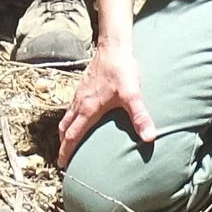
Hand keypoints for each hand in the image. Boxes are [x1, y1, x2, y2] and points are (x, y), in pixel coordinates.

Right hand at [57, 41, 154, 164]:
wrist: (114, 46)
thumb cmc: (122, 70)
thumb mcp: (132, 95)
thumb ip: (140, 117)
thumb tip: (149, 138)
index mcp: (88, 109)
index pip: (72, 135)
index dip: (66, 151)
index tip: (62, 165)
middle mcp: (79, 102)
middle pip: (65, 128)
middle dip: (63, 144)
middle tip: (63, 158)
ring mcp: (79, 93)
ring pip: (67, 116)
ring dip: (65, 131)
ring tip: (68, 141)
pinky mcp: (83, 85)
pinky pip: (71, 106)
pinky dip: (70, 117)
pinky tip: (79, 117)